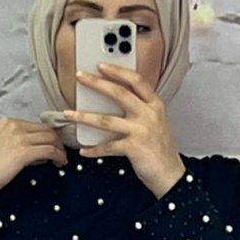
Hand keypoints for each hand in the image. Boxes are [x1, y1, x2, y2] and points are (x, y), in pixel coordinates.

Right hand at [0, 117, 67, 194]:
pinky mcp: (23, 151)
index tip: (54, 144)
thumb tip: (39, 151)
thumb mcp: (0, 147)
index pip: (35, 125)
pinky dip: (58, 156)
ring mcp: (18, 138)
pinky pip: (49, 150)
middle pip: (45, 129)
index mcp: (7, 123)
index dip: (48, 135)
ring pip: (50, 138)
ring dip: (59, 149)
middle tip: (61, 152)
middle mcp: (13, 126)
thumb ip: (18, 144)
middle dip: (57, 141)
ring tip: (61, 159)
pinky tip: (59, 162)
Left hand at [61, 64, 184, 197]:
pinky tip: (84, 150)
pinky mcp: (134, 148)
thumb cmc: (160, 149)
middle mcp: (149, 114)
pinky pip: (108, 146)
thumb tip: (112, 100)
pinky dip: (94, 150)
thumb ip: (140, 110)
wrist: (170, 174)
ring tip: (69, 114)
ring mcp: (141, 130)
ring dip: (84, 117)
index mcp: (155, 105)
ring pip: (106, 120)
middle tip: (79, 77)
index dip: (118, 71)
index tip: (101, 65)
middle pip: (119, 93)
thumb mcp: (155, 123)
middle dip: (96, 83)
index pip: (136, 81)